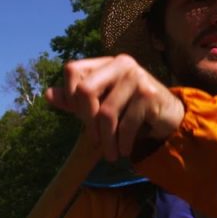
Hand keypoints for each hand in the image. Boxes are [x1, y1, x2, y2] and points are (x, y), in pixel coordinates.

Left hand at [45, 54, 184, 161]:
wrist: (169, 117)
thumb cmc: (131, 110)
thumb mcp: (101, 104)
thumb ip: (76, 100)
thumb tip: (47, 94)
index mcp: (106, 63)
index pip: (72, 70)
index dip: (69, 95)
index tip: (81, 118)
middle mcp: (121, 64)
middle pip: (85, 90)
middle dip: (87, 121)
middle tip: (94, 140)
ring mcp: (137, 77)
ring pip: (106, 113)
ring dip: (106, 140)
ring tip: (110, 154)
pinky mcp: (149, 94)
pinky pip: (125, 124)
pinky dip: (123, 142)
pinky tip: (124, 150)